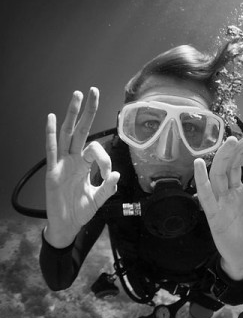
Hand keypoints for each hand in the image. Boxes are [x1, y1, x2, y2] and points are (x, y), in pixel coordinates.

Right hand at [44, 88, 119, 247]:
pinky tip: (51, 118)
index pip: (96, 150)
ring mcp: (62, 164)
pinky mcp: (52, 172)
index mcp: (85, 164)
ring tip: (77, 96)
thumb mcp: (100, 199)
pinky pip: (51, 150)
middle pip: (80, 130)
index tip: (108, 174)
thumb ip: (108, 187)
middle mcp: (73, 160)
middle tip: (93, 91)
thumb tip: (116, 174)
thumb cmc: (81, 211)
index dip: (105, 159)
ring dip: (71, 115)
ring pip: (66, 134)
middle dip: (88, 111)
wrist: (67, 226)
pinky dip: (51, 134)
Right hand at [194, 133, 242, 279]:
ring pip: (220, 174)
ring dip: (224, 157)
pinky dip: (201, 180)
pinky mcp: (214, 214)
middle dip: (240, 149)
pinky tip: (199, 164)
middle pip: (233, 165)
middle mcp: (234, 192)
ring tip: (231, 141)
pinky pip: (206, 195)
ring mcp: (223, 201)